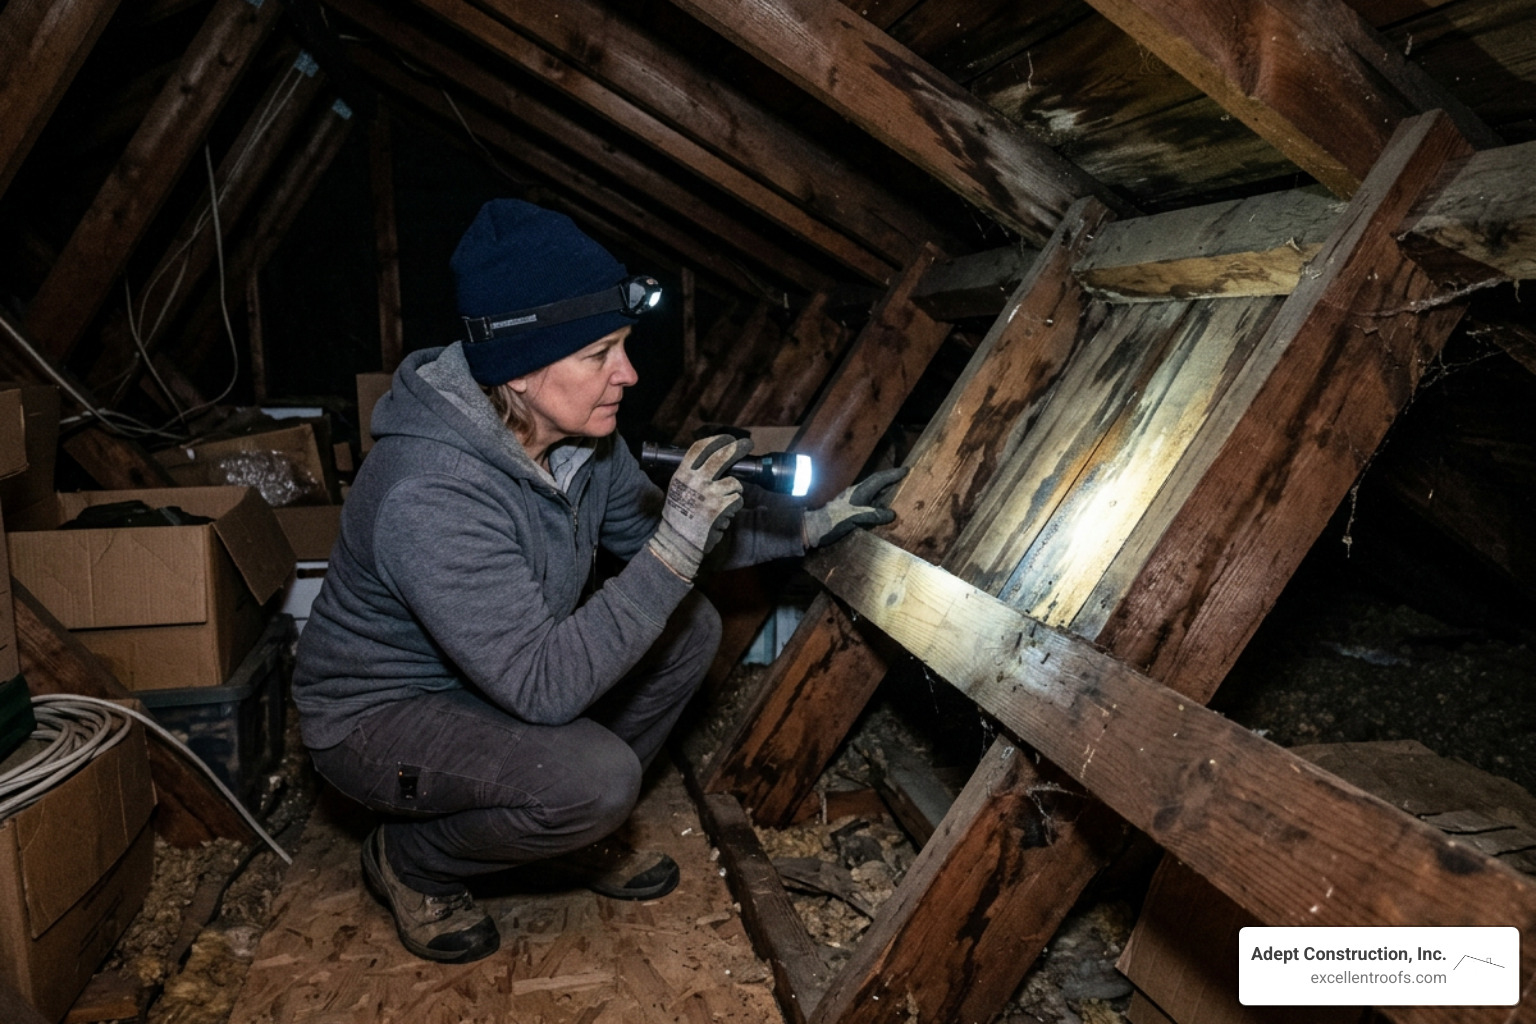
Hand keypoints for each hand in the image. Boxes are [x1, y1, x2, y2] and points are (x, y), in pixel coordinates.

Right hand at [647, 435, 753, 579]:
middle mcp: (696, 481)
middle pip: (722, 457)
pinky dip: (734, 507)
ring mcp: (709, 494)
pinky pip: (737, 500)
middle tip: (747, 444)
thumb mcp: (678, 489)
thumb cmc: (679, 515)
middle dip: (738, 448)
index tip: (728, 438)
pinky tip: (722, 515)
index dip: (716, 440)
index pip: (700, 448)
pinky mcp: (721, 508)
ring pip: (735, 483)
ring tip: (722, 502)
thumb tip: (715, 459)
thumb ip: (692, 474)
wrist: (678, 541)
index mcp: (682, 474)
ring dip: (734, 492)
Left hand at [803, 466, 907, 547]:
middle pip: (877, 483)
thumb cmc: (833, 521)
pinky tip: (882, 510)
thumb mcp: (854, 517)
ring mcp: (853, 501)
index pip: (879, 479)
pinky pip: (869, 503)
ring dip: (885, 491)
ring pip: (873, 493)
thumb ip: (872, 515)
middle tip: (905, 477)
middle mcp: (857, 494)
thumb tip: (892, 514)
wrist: (815, 528)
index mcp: (859, 492)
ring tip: (898, 492)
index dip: (892, 474)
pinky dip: (879, 504)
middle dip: (891, 480)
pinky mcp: (850, 510)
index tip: (906, 469)